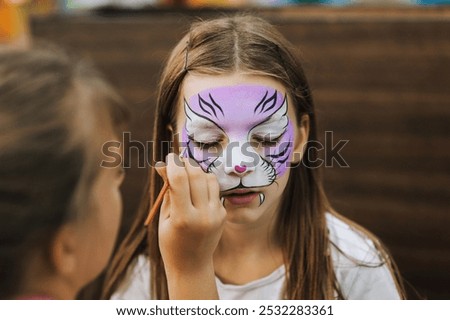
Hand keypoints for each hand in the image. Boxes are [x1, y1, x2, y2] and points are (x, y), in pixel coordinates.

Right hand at [156, 153, 225, 274]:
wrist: (192, 265)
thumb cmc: (171, 240)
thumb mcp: (164, 216)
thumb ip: (167, 190)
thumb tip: (162, 164)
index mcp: (183, 218)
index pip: (179, 179)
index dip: (173, 163)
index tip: (169, 157)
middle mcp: (203, 215)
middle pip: (196, 175)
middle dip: (186, 163)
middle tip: (178, 160)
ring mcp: (216, 215)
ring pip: (209, 178)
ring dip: (197, 172)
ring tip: (186, 176)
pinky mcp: (223, 214)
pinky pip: (214, 190)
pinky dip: (204, 185)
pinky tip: (196, 191)